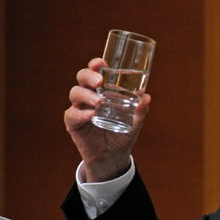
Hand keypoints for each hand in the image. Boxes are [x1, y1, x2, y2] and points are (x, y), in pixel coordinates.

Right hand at [65, 58, 150, 181]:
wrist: (113, 157)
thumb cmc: (122, 135)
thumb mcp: (134, 123)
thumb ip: (140, 111)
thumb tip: (147, 98)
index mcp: (102, 91)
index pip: (96, 72)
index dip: (95, 65)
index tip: (101, 62)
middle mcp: (89, 96)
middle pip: (82, 78)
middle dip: (89, 75)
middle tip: (99, 81)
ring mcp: (79, 108)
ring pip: (75, 93)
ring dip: (86, 95)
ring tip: (99, 102)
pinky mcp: (73, 123)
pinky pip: (72, 115)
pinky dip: (81, 113)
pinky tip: (91, 115)